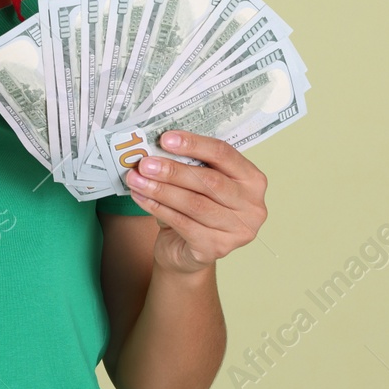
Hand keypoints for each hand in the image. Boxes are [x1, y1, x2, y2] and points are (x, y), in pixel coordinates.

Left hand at [124, 131, 267, 276]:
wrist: (186, 249)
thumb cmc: (195, 206)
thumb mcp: (197, 181)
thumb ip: (188, 163)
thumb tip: (156, 146)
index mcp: (252, 180)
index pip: (224, 154)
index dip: (194, 144)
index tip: (166, 139)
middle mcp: (252, 206)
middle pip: (210, 181)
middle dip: (174, 171)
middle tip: (145, 163)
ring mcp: (237, 231)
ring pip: (194, 204)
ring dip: (161, 190)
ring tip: (136, 179)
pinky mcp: (216, 249)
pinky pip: (183, 223)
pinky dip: (157, 208)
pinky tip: (141, 197)